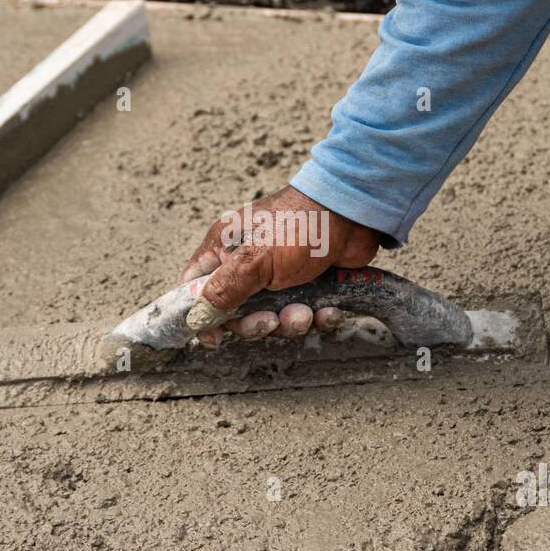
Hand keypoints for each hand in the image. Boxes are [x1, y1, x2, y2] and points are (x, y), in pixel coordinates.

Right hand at [180, 185, 381, 346]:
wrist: (355, 214)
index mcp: (224, 249)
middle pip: (235, 311)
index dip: (201, 314)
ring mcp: (278, 274)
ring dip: (290, 322)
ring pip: (272, 316)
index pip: (195, 286)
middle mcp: (247, 262)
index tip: (216, 337)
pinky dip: (316, 317)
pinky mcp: (308, 283)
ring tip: (306, 313)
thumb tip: (196, 318)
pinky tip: (328, 311)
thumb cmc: (299, 226)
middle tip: (273, 321)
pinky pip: (303, 312)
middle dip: (256, 323)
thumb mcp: (254, 260)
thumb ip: (223, 290)